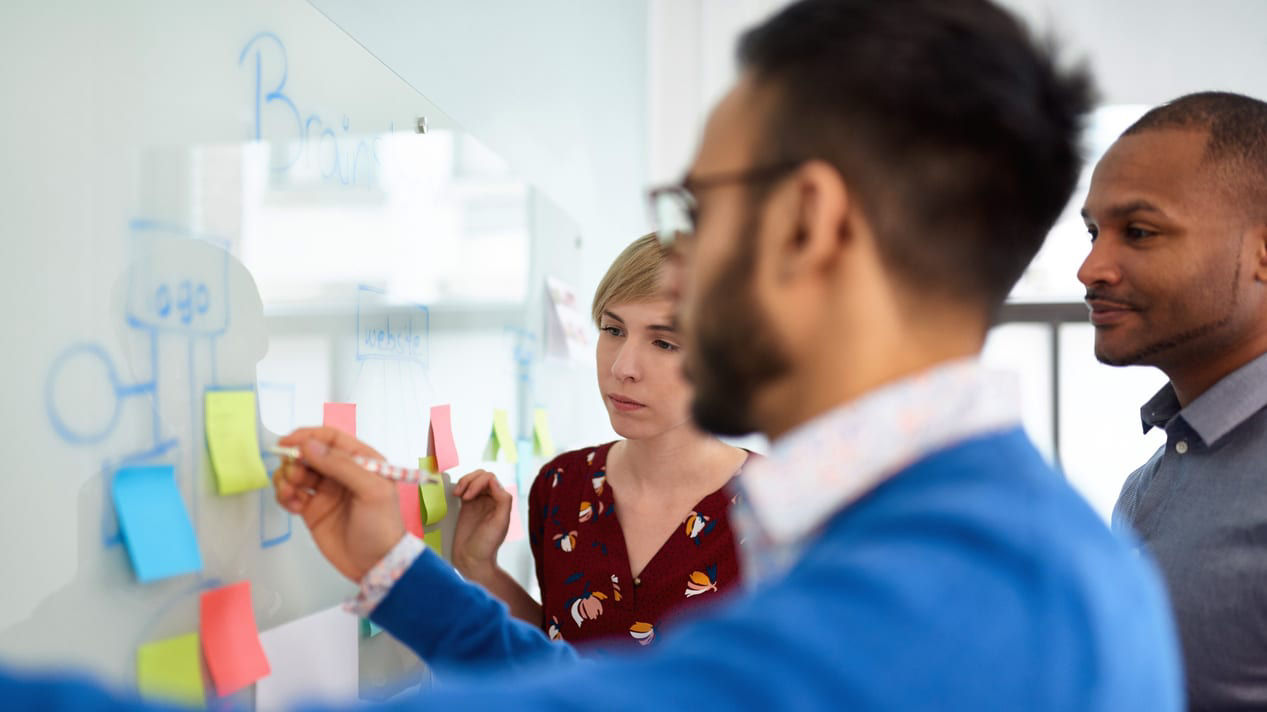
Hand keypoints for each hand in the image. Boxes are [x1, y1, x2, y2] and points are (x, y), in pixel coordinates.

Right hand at [273, 427, 404, 581]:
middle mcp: (341, 472)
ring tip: (292, 494)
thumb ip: (341, 465)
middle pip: (309, 453)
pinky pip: (290, 494)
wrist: (375, 564)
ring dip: (287, 478)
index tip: (288, 442)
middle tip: (293, 475)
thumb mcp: (371, 490)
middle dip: (295, 460)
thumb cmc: (381, 525)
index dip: (308, 436)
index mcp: (361, 461)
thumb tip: (308, 445)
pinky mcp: (311, 509)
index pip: (331, 438)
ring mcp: (325, 491)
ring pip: (296, 472)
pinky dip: (285, 496)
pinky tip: (293, 506)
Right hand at [451, 469, 512, 576]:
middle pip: (482, 476)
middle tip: (463, 496)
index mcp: (501, 501)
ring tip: (458, 495)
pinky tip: (456, 495)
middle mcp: (491, 499)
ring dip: (464, 482)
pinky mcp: (467, 505)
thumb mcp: (500, 523)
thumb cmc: (486, 545)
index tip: (468, 498)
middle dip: (470, 481)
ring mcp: (479, 501)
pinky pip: (465, 488)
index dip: (478, 483)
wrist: (471, 559)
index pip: (491, 479)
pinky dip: (460, 486)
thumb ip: (502, 500)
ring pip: (473, 479)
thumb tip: (494, 481)